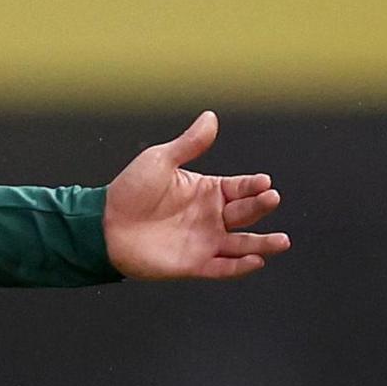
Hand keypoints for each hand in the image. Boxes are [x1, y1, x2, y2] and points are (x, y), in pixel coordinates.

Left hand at [103, 111, 290, 280]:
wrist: (104, 224)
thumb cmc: (129, 191)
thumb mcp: (160, 161)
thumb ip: (189, 144)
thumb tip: (210, 117)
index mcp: (206, 191)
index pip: (239, 187)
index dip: (253, 185)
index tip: (264, 181)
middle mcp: (210, 217)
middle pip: (245, 213)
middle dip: (260, 206)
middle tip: (271, 198)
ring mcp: (204, 241)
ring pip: (242, 245)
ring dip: (262, 244)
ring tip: (282, 241)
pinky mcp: (195, 264)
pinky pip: (223, 267)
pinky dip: (240, 267)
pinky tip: (256, 260)